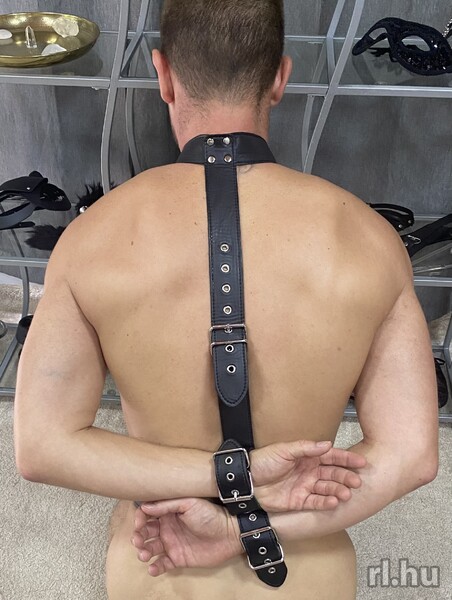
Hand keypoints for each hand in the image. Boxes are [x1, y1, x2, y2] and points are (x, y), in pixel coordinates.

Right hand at [131, 499, 241, 576]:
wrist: (228, 534)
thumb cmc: (210, 515)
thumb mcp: (189, 504)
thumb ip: (167, 505)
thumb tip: (145, 506)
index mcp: (170, 512)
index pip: (148, 514)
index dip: (140, 518)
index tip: (139, 523)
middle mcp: (168, 527)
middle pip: (146, 531)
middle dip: (138, 536)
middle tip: (138, 540)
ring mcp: (172, 543)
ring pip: (150, 548)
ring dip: (143, 551)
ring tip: (144, 554)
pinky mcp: (178, 558)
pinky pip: (162, 564)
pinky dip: (155, 567)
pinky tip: (152, 568)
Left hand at [251, 440, 366, 511]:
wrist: (247, 481)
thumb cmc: (264, 461)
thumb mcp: (284, 450)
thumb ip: (306, 448)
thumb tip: (327, 444)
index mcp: (308, 457)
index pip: (331, 456)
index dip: (345, 459)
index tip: (360, 461)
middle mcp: (310, 472)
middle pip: (332, 474)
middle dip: (345, 477)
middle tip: (357, 481)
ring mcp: (306, 487)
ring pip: (327, 489)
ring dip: (338, 491)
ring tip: (347, 493)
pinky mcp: (300, 501)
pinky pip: (316, 502)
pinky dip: (326, 502)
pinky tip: (334, 502)